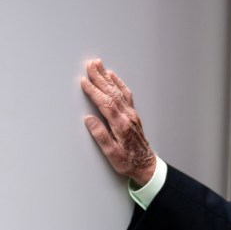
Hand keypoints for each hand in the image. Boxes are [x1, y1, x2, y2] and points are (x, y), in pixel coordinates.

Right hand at [81, 58, 156, 186]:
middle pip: (112, 92)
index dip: (94, 91)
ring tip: (99, 65)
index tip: (84, 81)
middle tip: (90, 64)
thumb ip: (100, 135)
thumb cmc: (128, 161)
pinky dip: (119, 83)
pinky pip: (126, 94)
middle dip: (100, 77)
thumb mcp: (111, 153)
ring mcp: (131, 114)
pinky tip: (113, 77)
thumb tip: (89, 120)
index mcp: (121, 125)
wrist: (146, 165)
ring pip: (118, 91)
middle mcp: (127, 116)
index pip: (105, 103)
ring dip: (108, 77)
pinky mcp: (133, 114)